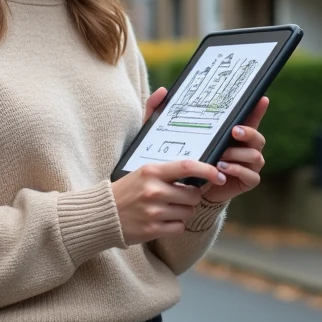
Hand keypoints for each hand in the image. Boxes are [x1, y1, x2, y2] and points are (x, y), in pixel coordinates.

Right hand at [113, 95, 225, 244]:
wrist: (102, 214)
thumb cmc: (126, 184)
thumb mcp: (138, 158)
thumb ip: (151, 125)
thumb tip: (163, 91)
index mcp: (151, 170)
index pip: (187, 167)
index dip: (208, 171)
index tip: (218, 174)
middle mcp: (153, 190)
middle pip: (193, 194)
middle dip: (191, 195)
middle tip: (180, 193)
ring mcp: (153, 211)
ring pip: (187, 211)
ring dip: (183, 210)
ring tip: (167, 205)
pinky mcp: (152, 229)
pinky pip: (179, 226)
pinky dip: (175, 224)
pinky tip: (161, 218)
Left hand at [137, 88, 268, 206]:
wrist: (188, 189)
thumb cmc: (183, 156)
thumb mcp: (169, 133)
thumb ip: (161, 110)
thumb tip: (163, 90)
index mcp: (233, 133)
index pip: (249, 117)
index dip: (258, 109)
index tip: (261, 99)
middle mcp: (245, 147)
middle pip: (257, 137)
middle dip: (249, 132)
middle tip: (234, 131)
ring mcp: (248, 165)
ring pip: (255, 155)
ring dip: (239, 155)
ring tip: (220, 156)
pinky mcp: (247, 181)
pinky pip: (252, 176)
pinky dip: (238, 171)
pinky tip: (223, 170)